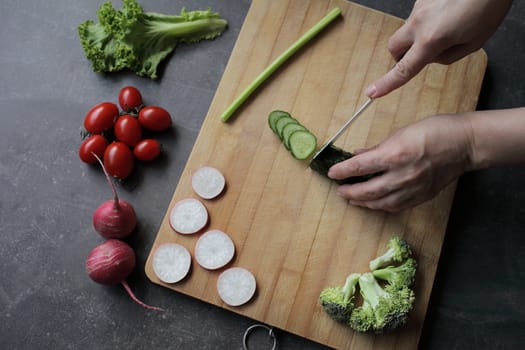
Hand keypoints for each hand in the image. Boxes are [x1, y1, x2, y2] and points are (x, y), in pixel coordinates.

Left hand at [327, 114, 474, 211]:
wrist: (464, 144)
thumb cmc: (434, 131)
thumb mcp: (401, 132)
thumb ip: (378, 147)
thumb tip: (358, 155)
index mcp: (395, 155)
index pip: (360, 167)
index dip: (343, 171)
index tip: (332, 173)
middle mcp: (402, 175)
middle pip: (367, 191)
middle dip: (350, 192)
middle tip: (339, 190)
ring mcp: (412, 189)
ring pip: (381, 203)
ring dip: (363, 202)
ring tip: (353, 199)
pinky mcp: (421, 197)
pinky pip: (396, 206)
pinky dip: (381, 205)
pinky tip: (374, 203)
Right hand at [366, 0, 511, 97]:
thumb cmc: (488, 7)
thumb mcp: (473, 43)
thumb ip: (446, 57)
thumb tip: (431, 56)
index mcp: (431, 39)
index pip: (404, 69)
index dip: (387, 83)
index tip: (371, 92)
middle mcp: (419, 22)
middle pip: (394, 47)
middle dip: (401, 55)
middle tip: (420, 55)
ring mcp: (418, 6)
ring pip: (409, 30)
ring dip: (421, 34)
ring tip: (450, 25)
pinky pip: (420, 15)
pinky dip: (430, 19)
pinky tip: (451, 12)